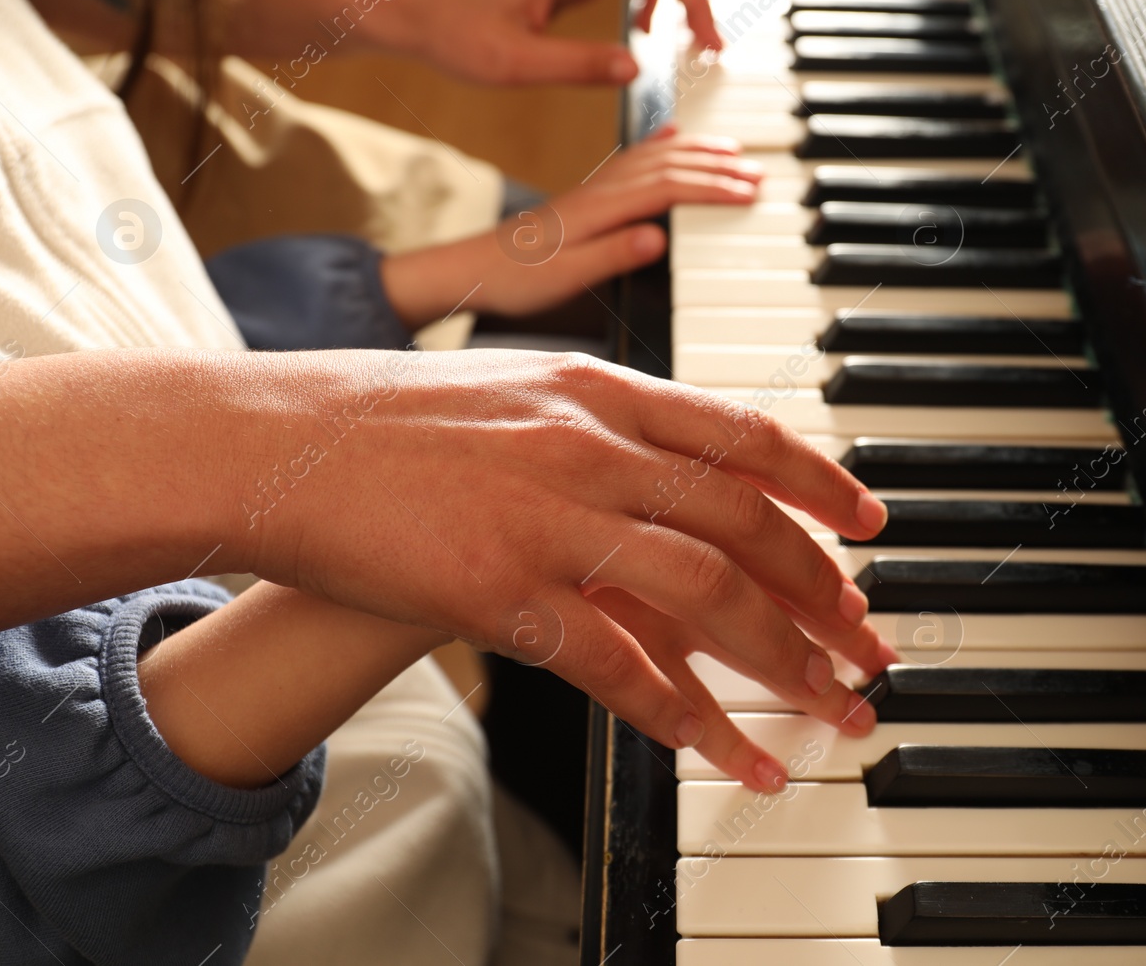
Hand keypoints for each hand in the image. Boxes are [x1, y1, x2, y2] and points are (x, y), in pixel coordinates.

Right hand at [236, 349, 893, 789]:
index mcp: (598, 390)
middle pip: (747, 525)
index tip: (868, 522)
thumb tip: (668, 458)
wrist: (272, 442)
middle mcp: (589, 446)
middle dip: (827, 592)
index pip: (743, 435)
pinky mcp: (502, 592)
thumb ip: (597, 420)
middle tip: (873, 642)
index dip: (820, 483)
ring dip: (788, 660)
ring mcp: (549, 518)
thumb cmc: (385, 421)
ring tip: (836, 707)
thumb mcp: (511, 390)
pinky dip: (690, 720)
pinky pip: (621, 667)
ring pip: (708, 595)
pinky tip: (732, 756)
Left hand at [380, 126, 764, 323]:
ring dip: (697, 152)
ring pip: (655, 156)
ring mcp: (593, 188)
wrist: (472, 270)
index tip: (747, 192)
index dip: (712, 188)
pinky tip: (673, 135)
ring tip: (732, 150)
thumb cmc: (515, 280)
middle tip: (756, 172)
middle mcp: (599, 191)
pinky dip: (660, 142)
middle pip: (669, 166)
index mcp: (599, 209)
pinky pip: (632, 158)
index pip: (667, 188)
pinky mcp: (587, 194)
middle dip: (716, 167)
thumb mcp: (564, 277)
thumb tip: (657, 237)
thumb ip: (612, 255)